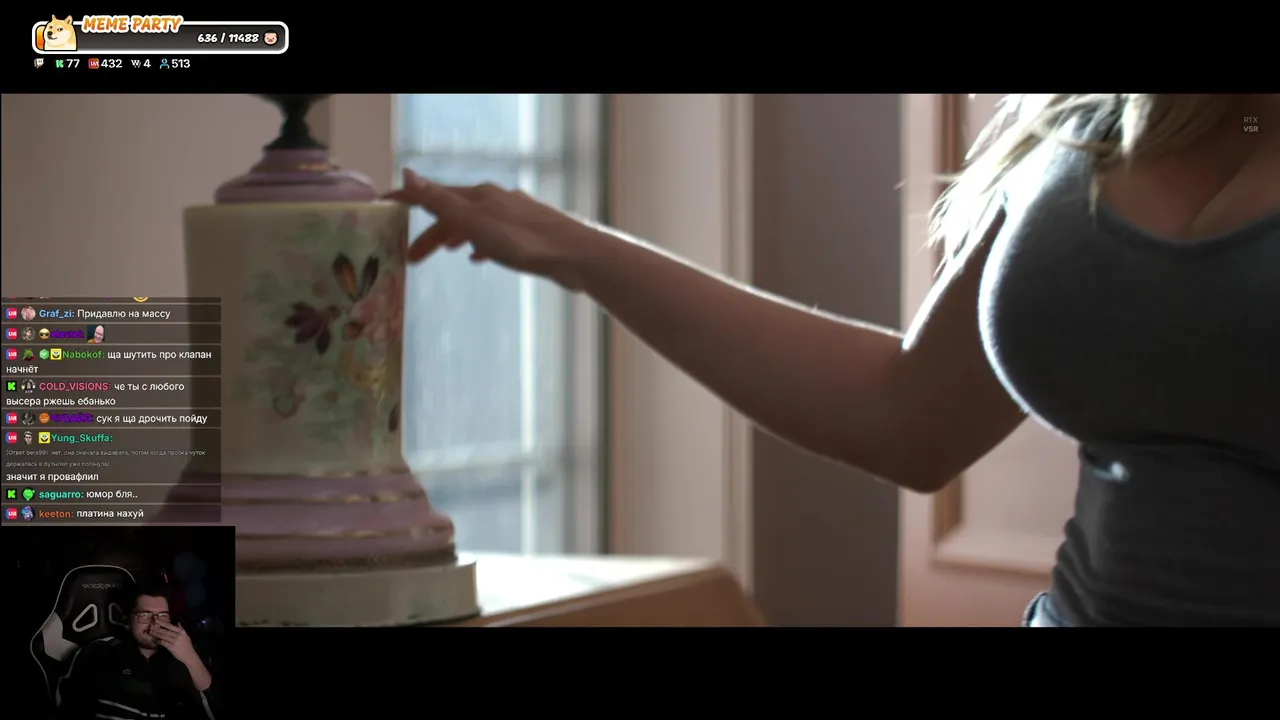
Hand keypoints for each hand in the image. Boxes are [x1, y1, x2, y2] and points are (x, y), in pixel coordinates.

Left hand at [149, 621, 197, 663]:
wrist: (189, 655)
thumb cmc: (187, 645)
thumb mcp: (186, 636)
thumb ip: (181, 629)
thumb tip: (178, 622)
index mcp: (181, 632)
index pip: (170, 626)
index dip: (163, 623)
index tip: (157, 621)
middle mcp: (178, 635)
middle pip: (165, 631)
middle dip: (157, 628)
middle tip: (151, 626)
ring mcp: (174, 641)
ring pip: (163, 636)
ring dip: (156, 634)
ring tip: (151, 632)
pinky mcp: (171, 647)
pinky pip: (163, 643)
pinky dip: (159, 641)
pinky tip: (155, 640)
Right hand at [383, 168, 600, 289]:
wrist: (576, 256)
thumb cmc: (524, 242)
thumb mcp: (476, 224)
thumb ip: (442, 203)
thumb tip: (408, 174)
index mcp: (480, 196)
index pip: (434, 194)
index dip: (408, 200)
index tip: (385, 206)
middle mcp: (496, 198)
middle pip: (454, 212)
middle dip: (431, 232)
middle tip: (411, 257)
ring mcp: (515, 214)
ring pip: (475, 222)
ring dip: (455, 235)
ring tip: (442, 252)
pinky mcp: (530, 232)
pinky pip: (496, 234)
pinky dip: (481, 243)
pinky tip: (480, 257)